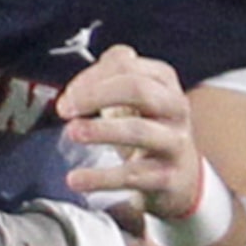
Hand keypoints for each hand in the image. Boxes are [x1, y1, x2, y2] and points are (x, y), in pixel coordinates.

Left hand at [56, 44, 204, 220]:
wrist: (180, 176)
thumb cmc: (148, 128)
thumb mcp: (130, 98)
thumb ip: (106, 79)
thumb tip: (77, 88)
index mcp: (162, 81)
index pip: (125, 66)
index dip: (91, 78)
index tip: (67, 96)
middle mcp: (173, 107)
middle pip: (138, 89)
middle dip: (96, 95)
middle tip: (65, 109)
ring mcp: (174, 142)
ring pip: (139, 130)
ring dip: (101, 130)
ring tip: (73, 132)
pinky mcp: (168, 177)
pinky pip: (132, 175)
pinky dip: (100, 178)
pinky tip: (76, 179)